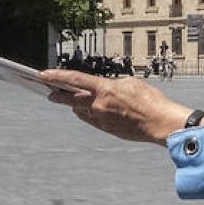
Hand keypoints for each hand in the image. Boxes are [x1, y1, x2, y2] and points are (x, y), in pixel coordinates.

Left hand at [40, 69, 190, 143]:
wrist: (161, 123)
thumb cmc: (150, 101)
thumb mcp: (130, 83)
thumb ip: (112, 85)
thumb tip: (103, 89)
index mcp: (105, 89)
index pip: (75, 80)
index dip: (56, 76)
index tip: (43, 75)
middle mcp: (99, 105)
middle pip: (72, 100)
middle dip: (59, 96)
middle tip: (48, 93)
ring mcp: (102, 119)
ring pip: (82, 111)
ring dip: (75, 105)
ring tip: (68, 99)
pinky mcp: (107, 129)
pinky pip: (92, 120)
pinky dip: (87, 114)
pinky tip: (84, 111)